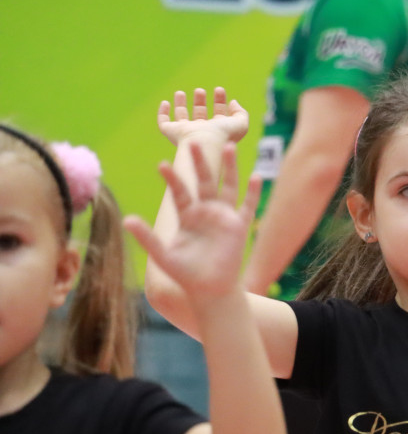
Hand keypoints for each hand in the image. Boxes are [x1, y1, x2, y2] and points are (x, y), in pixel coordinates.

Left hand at [125, 142, 259, 300]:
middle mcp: (206, 211)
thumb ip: (147, 236)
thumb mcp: (163, 255)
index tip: (162, 165)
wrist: (210, 290)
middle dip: (199, 163)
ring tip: (229, 146)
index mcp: (187, 216)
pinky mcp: (240, 226)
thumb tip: (126, 219)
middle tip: (193, 142)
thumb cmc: (186, 274)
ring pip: (228, 186)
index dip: (172, 179)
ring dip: (229, 167)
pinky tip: (256, 176)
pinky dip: (253, 192)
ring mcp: (224, 217)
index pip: (180, 192)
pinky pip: (248, 205)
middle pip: (204, 181)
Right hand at [158, 87, 248, 145]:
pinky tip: (165, 102)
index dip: (220, 102)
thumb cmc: (224, 135)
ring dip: (180, 104)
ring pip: (181, 117)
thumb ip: (241, 113)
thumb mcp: (240, 123)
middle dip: (200, 102)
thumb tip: (233, 102)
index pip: (219, 115)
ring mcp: (186, 132)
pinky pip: (164, 123)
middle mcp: (201, 132)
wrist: (205, 143)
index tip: (219, 89)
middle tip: (200, 90)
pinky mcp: (172, 132)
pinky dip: (162, 113)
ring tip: (181, 92)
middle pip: (200, 115)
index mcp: (218, 130)